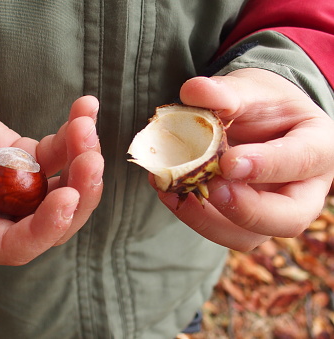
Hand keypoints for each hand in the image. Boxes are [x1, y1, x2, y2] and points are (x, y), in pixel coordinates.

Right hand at [0, 96, 103, 264]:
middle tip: (91, 158)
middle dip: (81, 192)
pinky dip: (74, 132)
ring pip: (66, 185)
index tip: (67, 198)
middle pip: (56, 218)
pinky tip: (85, 106)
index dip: (47, 227)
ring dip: (82, 158)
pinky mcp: (29, 162)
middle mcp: (5, 217)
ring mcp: (21, 190)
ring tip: (84, 124)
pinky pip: (59, 152)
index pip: (19, 244)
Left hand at [154, 68, 333, 250]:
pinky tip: (169, 192)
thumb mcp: (251, 88)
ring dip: (208, 220)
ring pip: (249, 236)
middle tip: (211, 187)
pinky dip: (193, 216)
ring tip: (176, 191)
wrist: (256, 121)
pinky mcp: (244, 222)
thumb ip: (227, 92)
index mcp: (319, 147)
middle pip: (288, 219)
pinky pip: (221, 231)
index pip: (303, 162)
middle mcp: (304, 190)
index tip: (229, 162)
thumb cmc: (261, 104)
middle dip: (246, 210)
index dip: (267, 166)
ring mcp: (273, 212)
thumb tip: (194, 91)